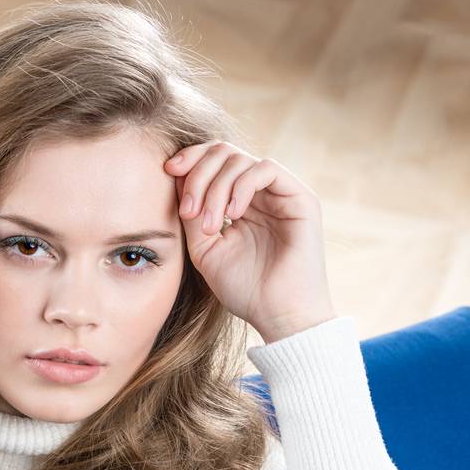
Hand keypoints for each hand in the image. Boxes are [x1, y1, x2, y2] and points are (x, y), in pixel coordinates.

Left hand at [164, 141, 335, 341]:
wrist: (278, 316)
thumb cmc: (245, 290)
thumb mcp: (205, 250)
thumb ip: (191, 215)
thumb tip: (176, 176)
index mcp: (239, 202)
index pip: (215, 162)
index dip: (191, 159)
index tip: (168, 172)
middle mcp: (260, 193)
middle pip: (225, 153)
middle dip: (198, 174)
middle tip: (188, 210)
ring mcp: (281, 194)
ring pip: (241, 159)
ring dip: (216, 188)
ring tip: (210, 226)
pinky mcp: (300, 198)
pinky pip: (266, 169)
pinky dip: (242, 186)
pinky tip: (233, 214)